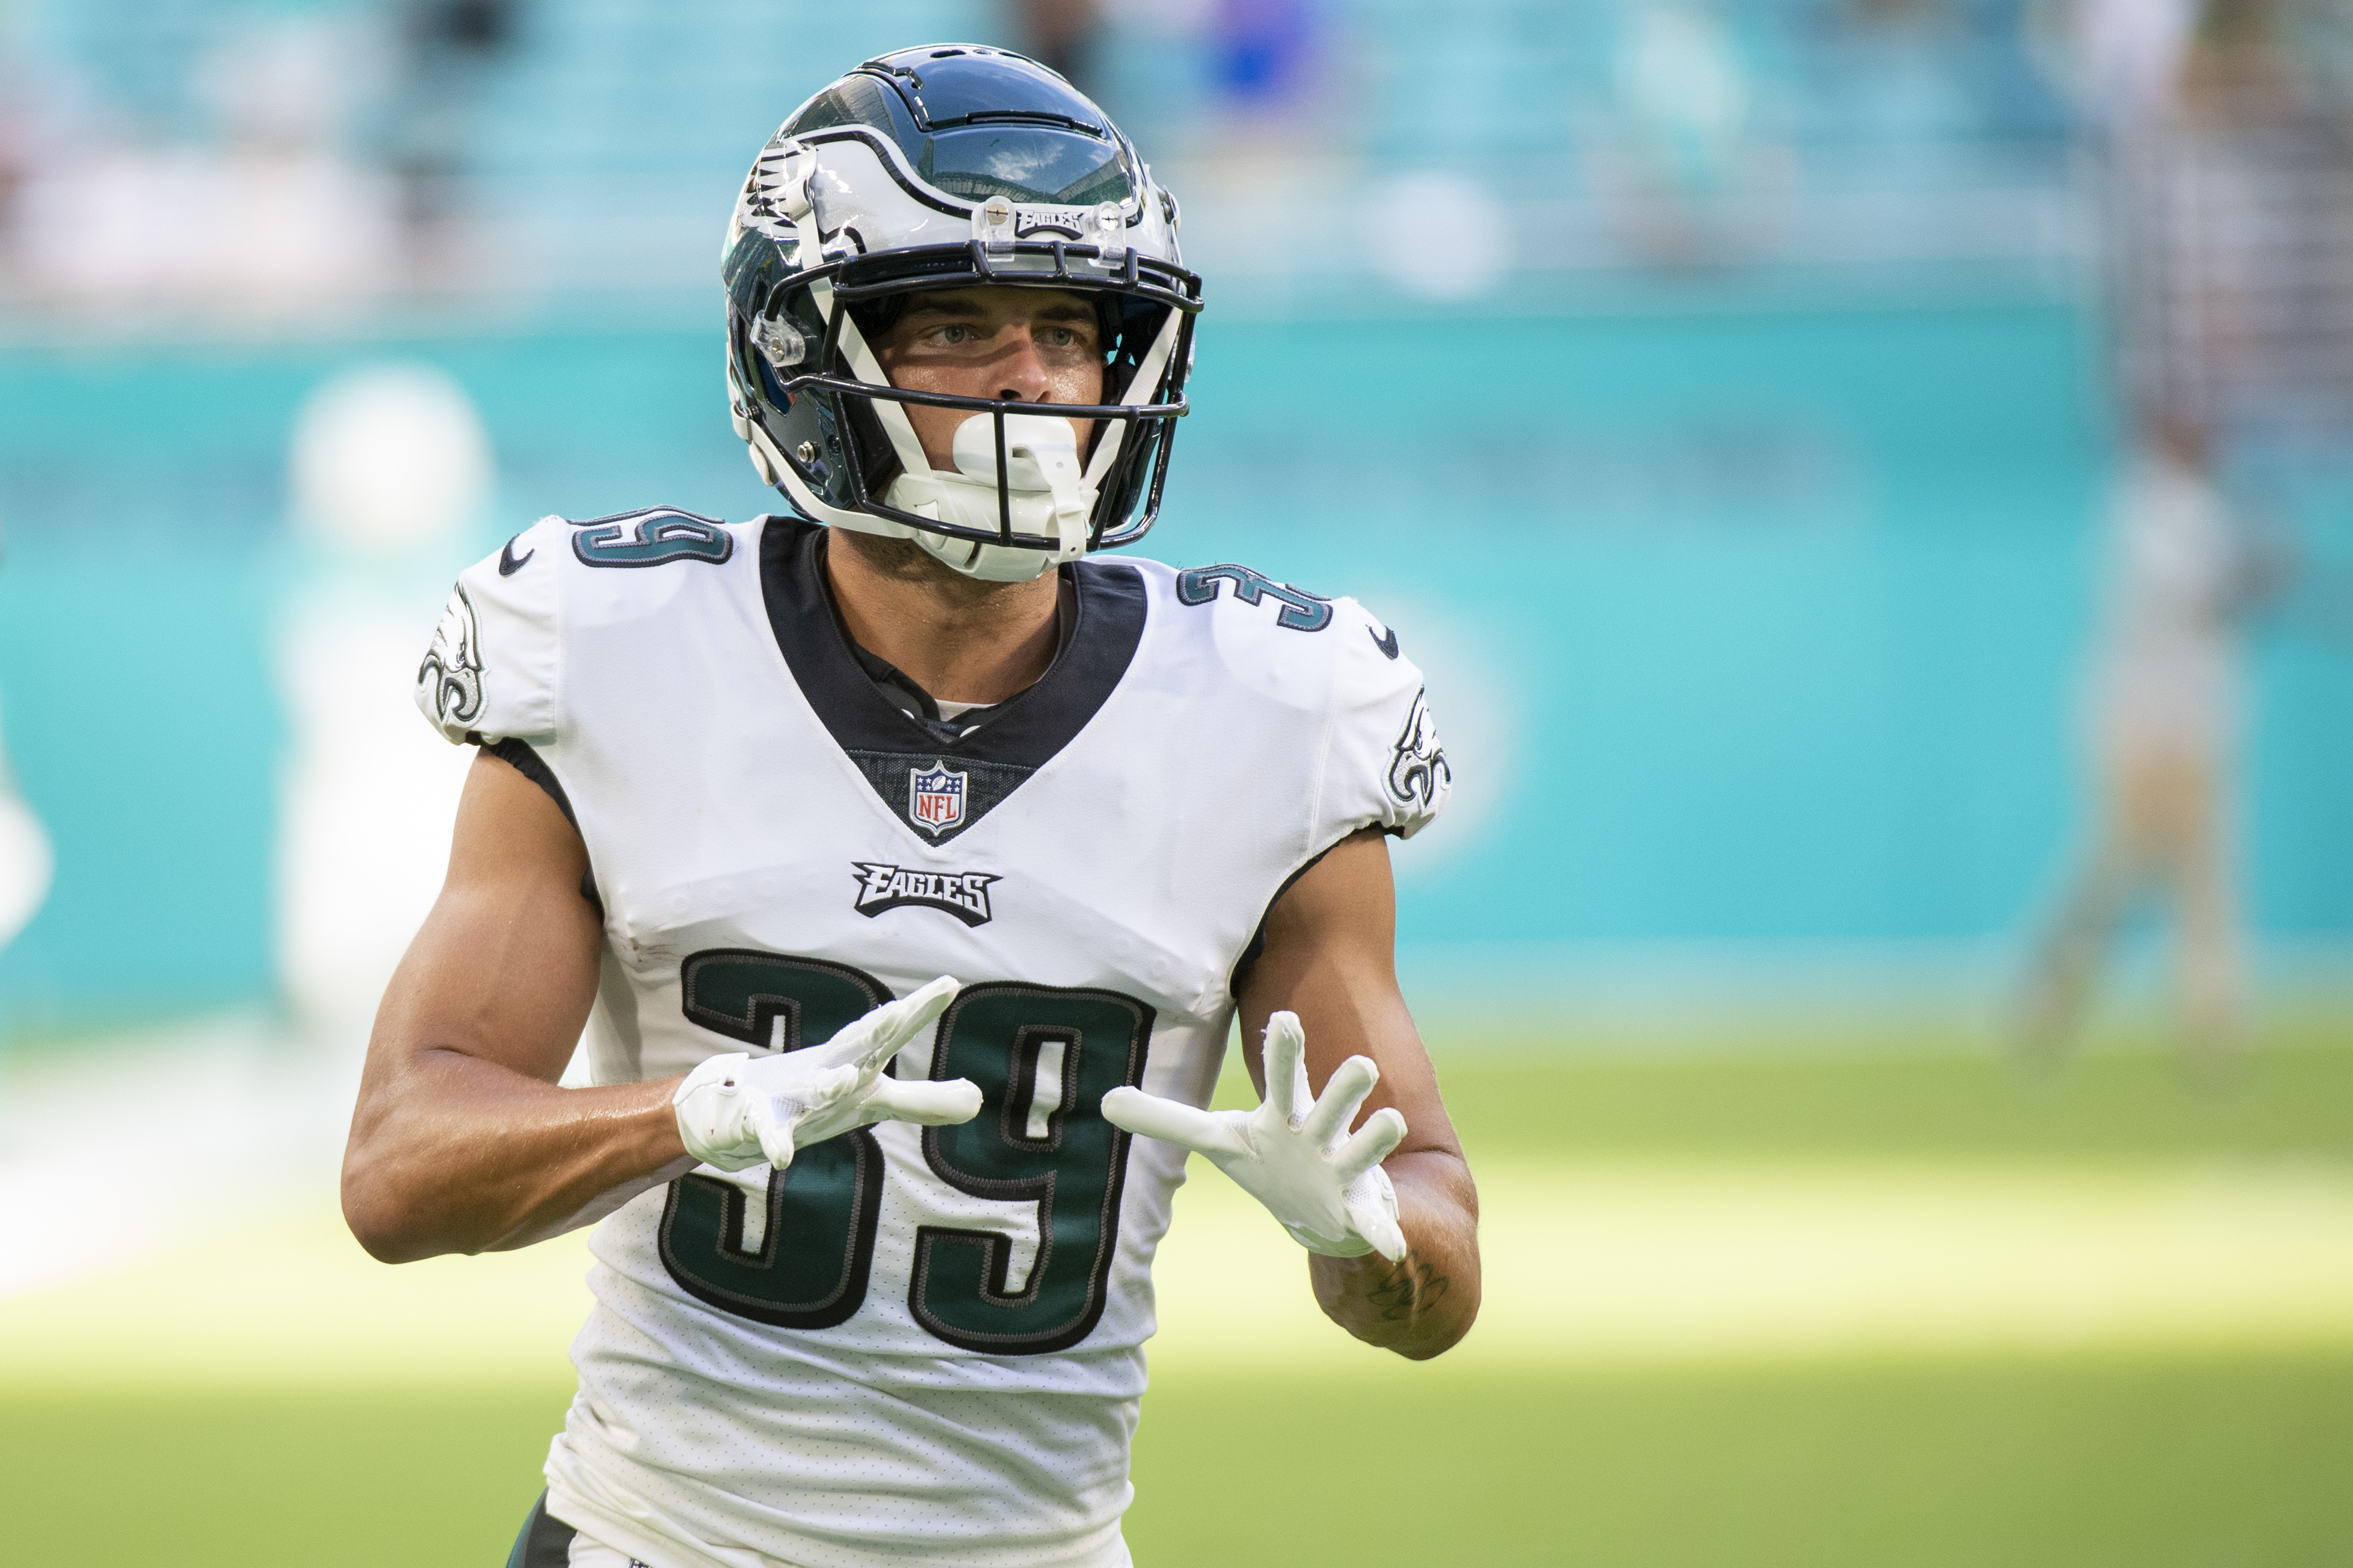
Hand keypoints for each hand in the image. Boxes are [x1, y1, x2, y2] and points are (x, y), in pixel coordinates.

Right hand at [673, 975, 980, 1171]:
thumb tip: (978, 1100)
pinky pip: (771, 1136)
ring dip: (828, 1084)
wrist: (740, 1107)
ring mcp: (793, 1095)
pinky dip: (777, 1144)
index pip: (893, 1032)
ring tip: (845, 1080)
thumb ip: (924, 1100)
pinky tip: (784, 1159)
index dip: (920, 1010)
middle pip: (855, 1047)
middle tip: (899, 1011)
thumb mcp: (874, 1100)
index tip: (950, 984)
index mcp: (856, 1061)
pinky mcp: (762, 1122)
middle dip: (875, 1029)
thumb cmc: (818, 1095)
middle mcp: (827, 1070)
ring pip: (813, 1089)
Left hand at [1101, 1010, 1406, 1261]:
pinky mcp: (1359, 1212)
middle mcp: (1320, 1135)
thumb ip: (1166, 1120)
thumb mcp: (1218, 1140)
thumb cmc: (1269, 1158)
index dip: (1284, 1049)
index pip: (1283, 1076)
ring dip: (1376, 1139)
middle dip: (1346, 1086)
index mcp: (1285, 1115)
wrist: (1320, 1210)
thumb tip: (1103, 1100)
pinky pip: (1376, 1224)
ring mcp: (1344, 1172)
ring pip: (1364, 1152)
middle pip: (1332, 1105)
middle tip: (1360, 1063)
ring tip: (1390, 1123)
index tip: (1284, 1017)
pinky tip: (1389, 1244)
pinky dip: (1384, 1235)